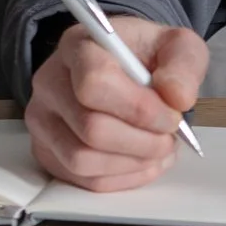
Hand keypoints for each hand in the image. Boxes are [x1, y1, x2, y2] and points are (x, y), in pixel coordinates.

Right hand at [23, 17, 208, 192]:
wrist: (123, 68)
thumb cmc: (145, 56)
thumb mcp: (177, 45)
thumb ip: (183, 65)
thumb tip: (177, 98)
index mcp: (78, 46)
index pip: (94, 83)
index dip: (139, 108)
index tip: (171, 116)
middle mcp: (50, 82)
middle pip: (91, 129)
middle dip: (142, 141)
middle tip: (170, 138)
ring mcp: (42, 120)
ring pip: (83, 160)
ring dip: (133, 163)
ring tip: (159, 150)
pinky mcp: (47, 151)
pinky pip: (83, 180)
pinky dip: (122, 178)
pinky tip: (143, 162)